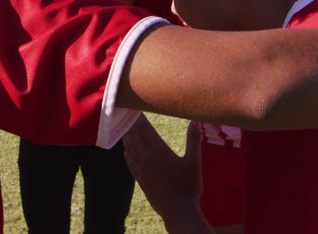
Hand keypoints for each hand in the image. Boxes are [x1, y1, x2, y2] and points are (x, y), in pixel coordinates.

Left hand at [124, 117, 209, 232]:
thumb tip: (195, 121)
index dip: (138, 117)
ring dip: (126, 138)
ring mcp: (142, 170)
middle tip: (124, 113)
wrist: (177, 210)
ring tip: (123, 129)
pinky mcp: (141, 181)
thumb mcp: (194, 161)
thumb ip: (193, 140)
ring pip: (130, 149)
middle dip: (129, 124)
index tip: (134, 107)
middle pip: (135, 137)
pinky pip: (130, 165)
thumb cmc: (188, 186)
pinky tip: (126, 153)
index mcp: (159, 151)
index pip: (145, 129)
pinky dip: (127, 156)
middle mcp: (147, 158)